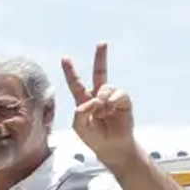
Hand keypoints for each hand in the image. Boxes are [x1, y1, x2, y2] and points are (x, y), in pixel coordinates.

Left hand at [62, 43, 134, 161]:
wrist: (111, 146)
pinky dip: (112, 101)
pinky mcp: (124, 101)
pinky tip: (111, 110)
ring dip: (102, 99)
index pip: (76, 83)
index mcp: (84, 100)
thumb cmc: (93, 137)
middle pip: (100, 73)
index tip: (65, 58)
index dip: (70, 71)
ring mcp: (112, 97)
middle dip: (101, 58)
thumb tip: (92, 99)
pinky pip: (118, 94)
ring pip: (106, 87)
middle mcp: (98, 95)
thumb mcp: (80, 126)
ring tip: (102, 112)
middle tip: (102, 43)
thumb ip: (81, 112)